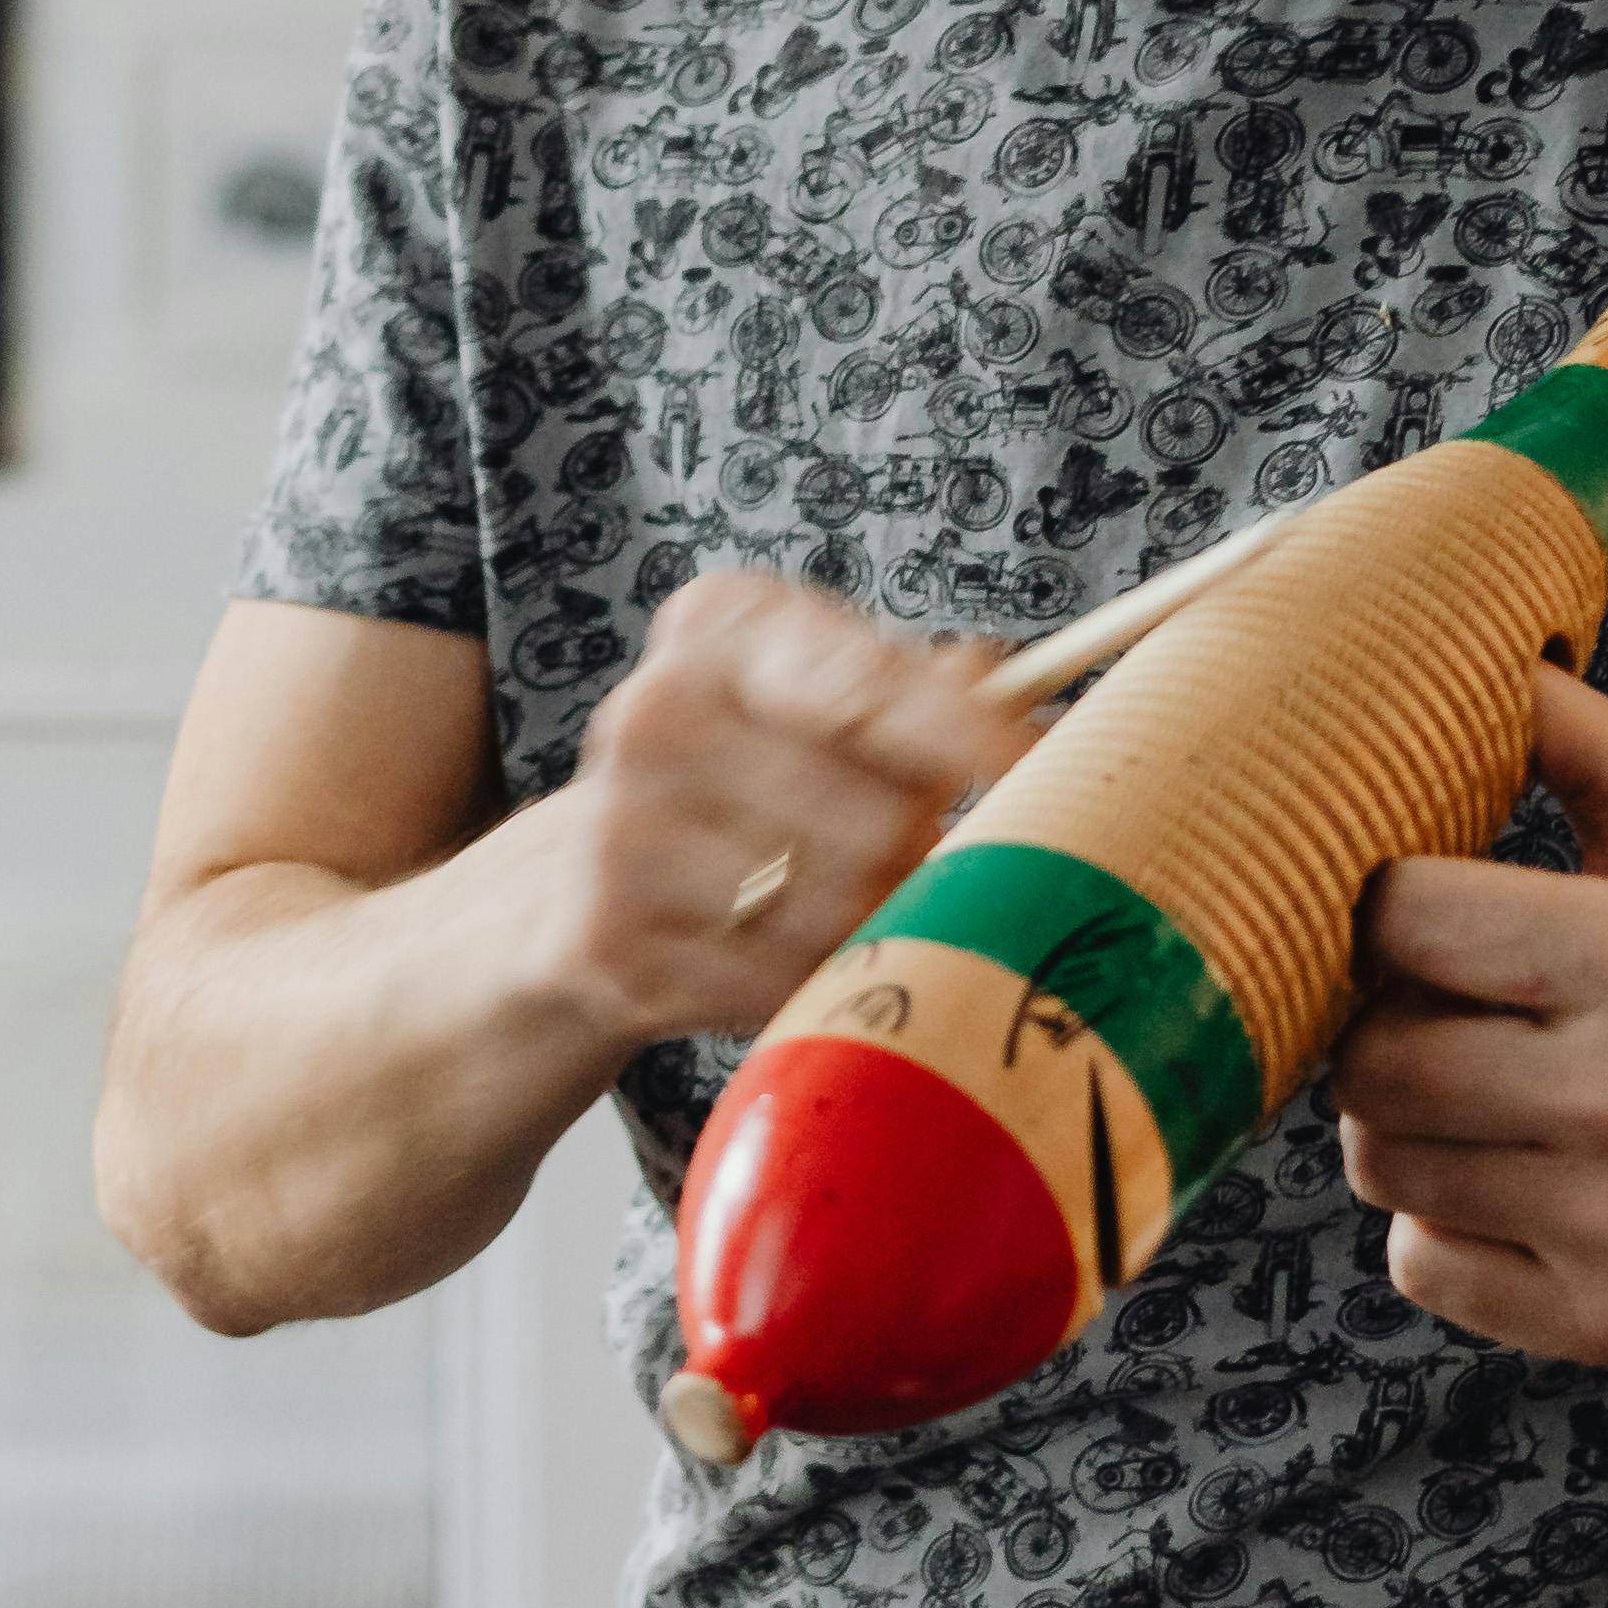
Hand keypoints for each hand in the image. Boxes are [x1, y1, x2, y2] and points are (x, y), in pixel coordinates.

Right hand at [530, 570, 1024, 1043]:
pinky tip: (764, 949)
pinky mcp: (610, 939)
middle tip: (890, 852)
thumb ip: (913, 690)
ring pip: (836, 910)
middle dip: (908, 852)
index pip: (874, 686)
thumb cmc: (736, 775)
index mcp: (720, 626)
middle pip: (877, 819)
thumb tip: (999, 683)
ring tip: (824, 899)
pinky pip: (778, 980)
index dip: (972, 739)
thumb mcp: (814, 700)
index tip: (1035, 770)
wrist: (572, 883)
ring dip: (861, 922)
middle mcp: (656, 712)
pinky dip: (801, 978)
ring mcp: (622, 830)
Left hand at [1330, 664, 1607, 1366]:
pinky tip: (1510, 1177)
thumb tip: (1447, 638)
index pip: (1400, 920)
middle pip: (1369, 1062)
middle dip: (1378, 1026)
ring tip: (1471, 1088)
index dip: (1387, 910)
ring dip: (1401, 1123)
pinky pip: (1423, 1269)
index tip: (1422, 913)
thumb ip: (1568, 729)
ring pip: (1384, 1166)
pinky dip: (1439, 1224)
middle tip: (1430, 1012)